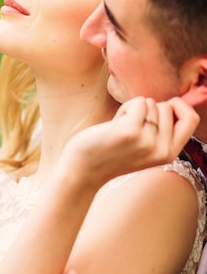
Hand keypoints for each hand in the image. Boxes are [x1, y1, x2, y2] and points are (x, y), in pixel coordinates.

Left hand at [61, 96, 198, 185]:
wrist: (82, 171)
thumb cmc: (109, 154)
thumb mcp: (144, 148)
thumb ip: (160, 132)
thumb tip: (175, 102)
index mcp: (168, 154)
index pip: (191, 120)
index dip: (181, 106)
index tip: (166, 104)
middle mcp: (161, 150)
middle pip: (167, 107)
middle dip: (147, 110)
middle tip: (128, 128)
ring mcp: (146, 141)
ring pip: (151, 103)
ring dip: (132, 110)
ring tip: (119, 128)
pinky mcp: (129, 132)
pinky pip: (138, 102)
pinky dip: (125, 107)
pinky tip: (113, 124)